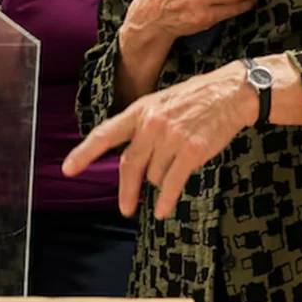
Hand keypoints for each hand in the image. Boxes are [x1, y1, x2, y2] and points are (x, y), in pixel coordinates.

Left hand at [63, 61, 256, 220]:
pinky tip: (162, 210)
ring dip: (160, 182)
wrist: (232, 92)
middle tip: (125, 208)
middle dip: (126, 190)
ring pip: (154, 175)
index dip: (85, 153)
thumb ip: (145, 125)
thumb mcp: (164, 102)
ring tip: (173, 177)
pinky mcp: (191, 151)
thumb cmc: (200, 98)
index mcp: (142, 110)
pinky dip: (166, 199)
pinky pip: (172, 183)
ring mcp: (171, 137)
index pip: (106, 133)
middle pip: (130, 165)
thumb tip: (135, 156)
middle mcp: (152, 124)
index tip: (68, 169)